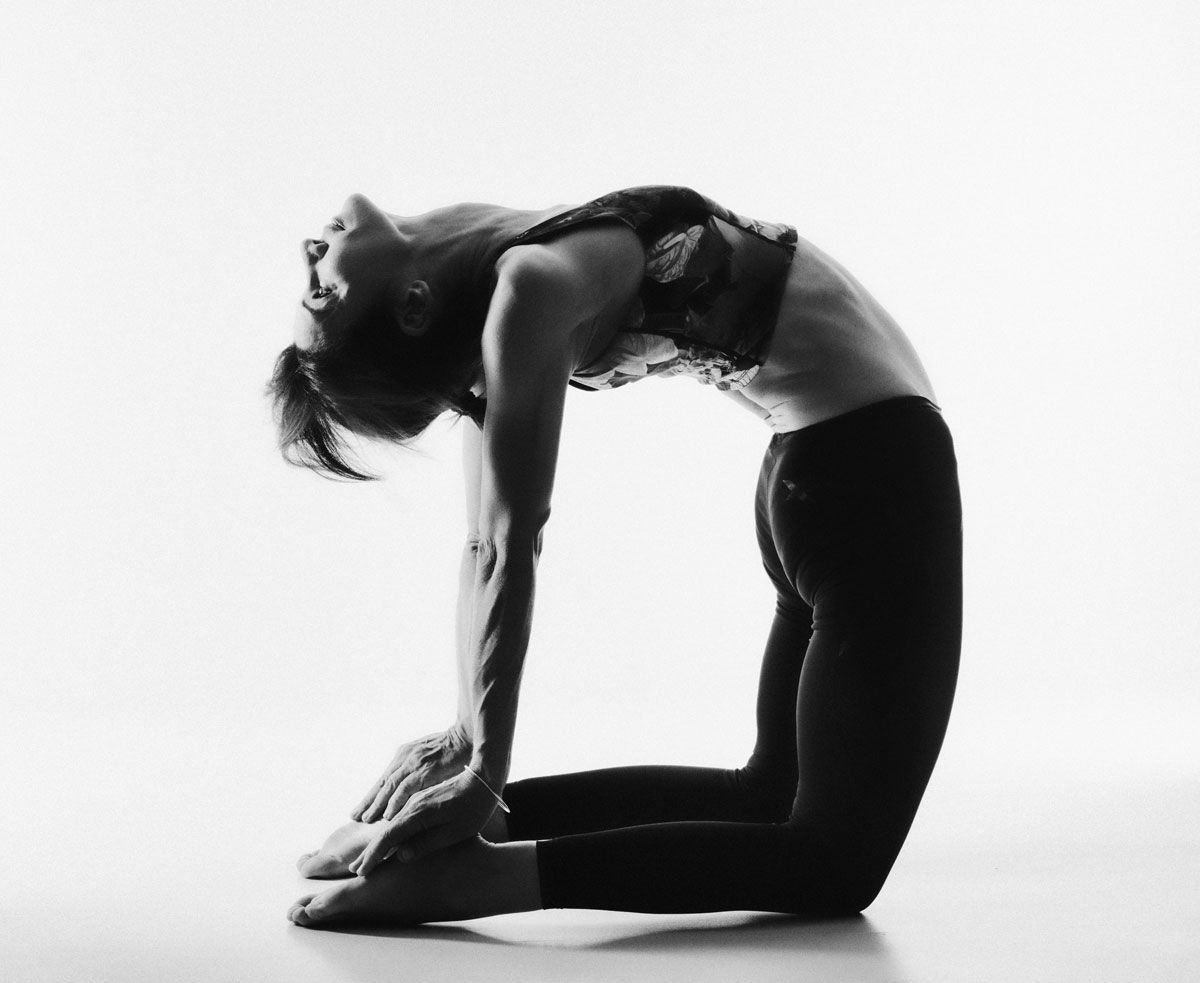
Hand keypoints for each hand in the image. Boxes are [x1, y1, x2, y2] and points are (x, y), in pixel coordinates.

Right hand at [348, 767, 498, 874]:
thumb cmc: (475, 807)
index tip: (362, 870)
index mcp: (420, 813)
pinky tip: (383, 834)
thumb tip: (400, 855)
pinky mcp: (422, 796)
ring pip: (388, 818)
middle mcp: (414, 804)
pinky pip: (397, 810)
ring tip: (362, 853)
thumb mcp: (456, 831)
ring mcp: (417, 798)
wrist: (485, 776)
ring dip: (374, 835)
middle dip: (369, 849)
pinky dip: (386, 824)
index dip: (374, 854)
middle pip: (384, 828)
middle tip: (355, 868)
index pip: (389, 837)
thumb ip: (427, 843)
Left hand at [352, 726, 471, 822]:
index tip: (360, 809)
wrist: (471, 736)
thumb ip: (421, 773)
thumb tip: (414, 792)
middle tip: (354, 816)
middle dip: (368, 801)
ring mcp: (414, 762)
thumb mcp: (432, 759)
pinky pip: (406, 788)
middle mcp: (406, 757)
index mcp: (406, 755)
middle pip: (383, 783)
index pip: (386, 778)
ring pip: (390, 787)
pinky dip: (396, 802)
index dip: (373, 795)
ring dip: (377, 804)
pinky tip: (389, 815)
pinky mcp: (425, 768)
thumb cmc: (456, 750)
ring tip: (366, 820)